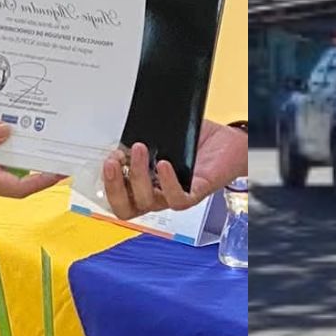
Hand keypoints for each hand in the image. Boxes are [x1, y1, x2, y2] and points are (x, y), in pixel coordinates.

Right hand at [102, 120, 247, 218]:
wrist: (229, 142)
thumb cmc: (194, 140)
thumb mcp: (162, 135)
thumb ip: (143, 134)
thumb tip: (123, 127)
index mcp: (144, 183)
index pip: (117, 197)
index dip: (107, 184)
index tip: (106, 160)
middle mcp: (156, 194)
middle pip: (126, 208)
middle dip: (114, 186)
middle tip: (113, 161)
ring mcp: (174, 195)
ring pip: (148, 202)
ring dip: (139, 176)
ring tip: (140, 149)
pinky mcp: (195, 193)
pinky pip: (177, 199)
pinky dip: (168, 183)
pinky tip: (164, 164)